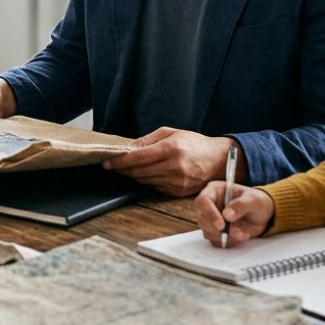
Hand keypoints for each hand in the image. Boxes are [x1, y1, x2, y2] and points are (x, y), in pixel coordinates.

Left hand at [102, 128, 237, 196]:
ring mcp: (177, 182)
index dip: (119, 161)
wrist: (218, 160)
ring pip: (144, 180)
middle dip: (122, 168)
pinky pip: (154, 187)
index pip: (137, 158)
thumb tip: (127, 148)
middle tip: (112, 164)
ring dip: (133, 174)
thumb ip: (147, 140)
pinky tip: (148, 173)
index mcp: (172, 149)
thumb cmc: (194, 143)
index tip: (106, 162)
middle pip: (138, 171)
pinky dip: (147, 180)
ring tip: (128, 167)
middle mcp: (174, 167)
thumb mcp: (171, 133)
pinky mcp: (178, 192)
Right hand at [195, 182, 273, 246]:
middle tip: (234, 232)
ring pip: (207, 231)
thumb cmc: (256, 201)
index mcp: (214, 190)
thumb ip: (240, 205)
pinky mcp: (215, 231)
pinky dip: (227, 241)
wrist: (261, 214)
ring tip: (241, 234)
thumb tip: (227, 215)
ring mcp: (211, 219)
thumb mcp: (253, 200)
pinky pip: (215, 240)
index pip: (203, 201)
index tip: (221, 225)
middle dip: (217, 229)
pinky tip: (239, 236)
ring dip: (224, 236)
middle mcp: (209, 204)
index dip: (209, 213)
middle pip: (202, 218)